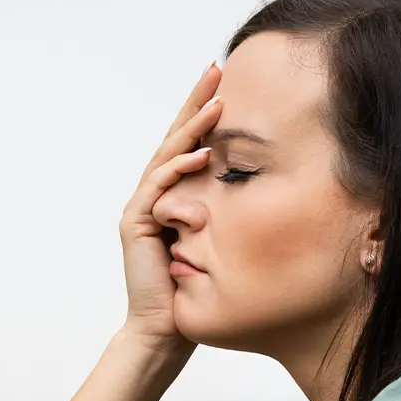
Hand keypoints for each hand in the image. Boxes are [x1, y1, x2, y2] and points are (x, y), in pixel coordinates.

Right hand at [119, 63, 222, 346]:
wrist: (165, 331)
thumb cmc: (195, 290)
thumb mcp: (220, 242)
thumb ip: (227, 213)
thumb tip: (265, 188)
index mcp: (173, 194)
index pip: (190, 144)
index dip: (205, 112)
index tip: (225, 81)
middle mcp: (154, 194)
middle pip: (175, 138)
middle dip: (196, 103)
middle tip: (215, 70)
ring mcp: (142, 207)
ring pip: (167, 156)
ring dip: (193, 129)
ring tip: (216, 104)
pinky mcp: (135, 224)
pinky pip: (158, 188)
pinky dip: (179, 169)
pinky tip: (201, 155)